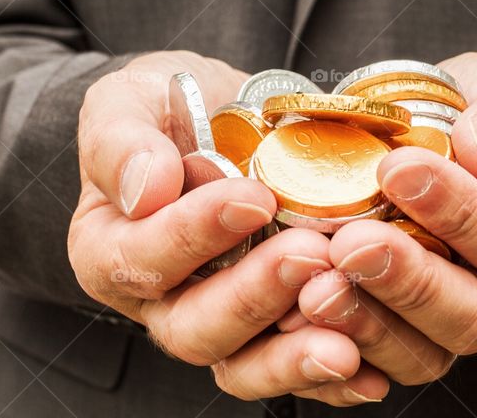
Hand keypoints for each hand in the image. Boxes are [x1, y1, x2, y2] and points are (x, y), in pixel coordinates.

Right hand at [68, 51, 387, 404]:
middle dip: (255, 296)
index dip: (193, 235)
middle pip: (194, 328)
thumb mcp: (128, 100)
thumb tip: (146, 189)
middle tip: (310, 254)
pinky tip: (367, 368)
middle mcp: (160, 299)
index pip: (140, 260)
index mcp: (109, 248)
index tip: (251, 198)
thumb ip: (121, 141)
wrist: (226, 116)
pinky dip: (329, 376)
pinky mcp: (269, 331)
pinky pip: (292, 367)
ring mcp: (218, 320)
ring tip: (344, 336)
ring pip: (244, 364)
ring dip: (293, 354)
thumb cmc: (169, 106)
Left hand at [292, 53, 476, 385]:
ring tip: (315, 287)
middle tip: (350, 243)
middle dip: (407, 283)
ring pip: (420, 353)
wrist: (437, 140)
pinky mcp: (399, 340)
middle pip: (470, 316)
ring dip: (365, 322)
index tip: (398, 169)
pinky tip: (293, 313)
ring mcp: (450, 327)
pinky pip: (372, 362)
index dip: (459, 212)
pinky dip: (333, 343)